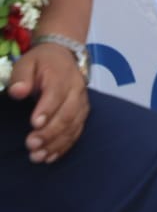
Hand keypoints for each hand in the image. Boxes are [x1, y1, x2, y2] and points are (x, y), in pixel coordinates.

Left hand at [6, 43, 89, 162]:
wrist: (65, 55)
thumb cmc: (42, 62)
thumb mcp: (27, 63)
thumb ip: (21, 77)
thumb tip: (18, 92)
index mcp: (61, 76)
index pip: (56, 94)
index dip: (47, 110)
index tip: (34, 124)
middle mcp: (76, 90)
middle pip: (68, 113)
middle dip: (50, 132)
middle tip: (32, 145)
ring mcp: (82, 102)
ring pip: (74, 125)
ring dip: (57, 143)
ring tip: (38, 156)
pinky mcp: (83, 112)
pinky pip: (77, 131)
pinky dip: (65, 145)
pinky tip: (51, 156)